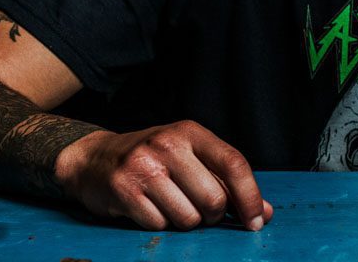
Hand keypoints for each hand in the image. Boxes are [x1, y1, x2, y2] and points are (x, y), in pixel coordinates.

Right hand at [57, 121, 273, 230]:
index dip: (250, 197)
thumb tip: (263, 213)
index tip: (256, 222)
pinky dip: (159, 224)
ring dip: (184, 222)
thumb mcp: (190, 158)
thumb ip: (226, 182)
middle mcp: (168, 144)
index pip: (233, 163)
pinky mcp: (124, 189)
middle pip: (213, 200)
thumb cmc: (152, 160)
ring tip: (169, 205)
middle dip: (211, 216)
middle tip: (198, 209)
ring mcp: (144, 166)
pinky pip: (160, 225)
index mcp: (190, 132)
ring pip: (188, 218)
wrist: (94, 159)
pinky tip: (148, 207)